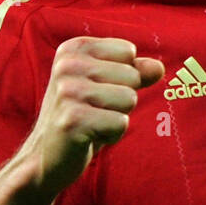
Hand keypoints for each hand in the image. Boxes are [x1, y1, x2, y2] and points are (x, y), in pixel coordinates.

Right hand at [19, 37, 163, 199]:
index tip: (97, 91)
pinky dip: (112, 135)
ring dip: (117, 117)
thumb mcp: (107, 86)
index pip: (128, 52)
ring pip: (129, 98)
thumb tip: (159, 67)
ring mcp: (68, 92)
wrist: (46, 156)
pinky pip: (121, 123)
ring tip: (92, 123)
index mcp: (74, 49)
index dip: (122, 77)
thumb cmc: (81, 116)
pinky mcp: (73, 120)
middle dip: (121, 100)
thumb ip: (135, 72)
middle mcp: (67, 65)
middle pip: (132, 76)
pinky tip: (89, 137)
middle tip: (94, 111)